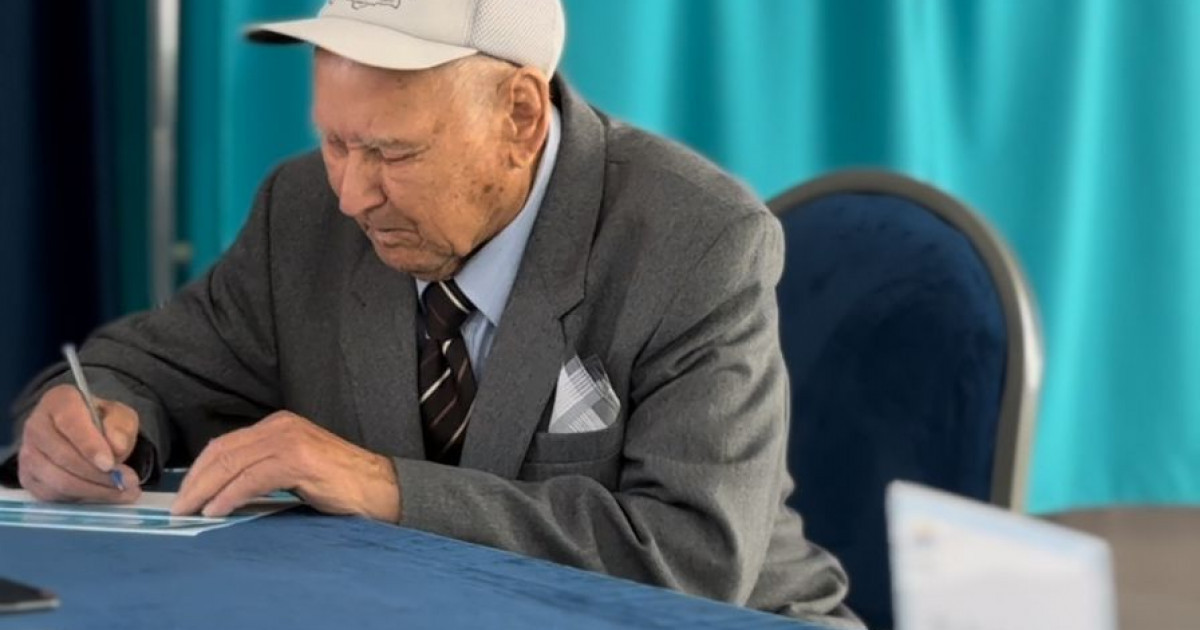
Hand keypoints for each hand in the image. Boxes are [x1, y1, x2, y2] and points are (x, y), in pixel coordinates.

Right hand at [18, 384, 141, 502]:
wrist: (85, 433)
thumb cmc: (102, 422)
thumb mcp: (120, 415)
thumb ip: (120, 427)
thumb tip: (117, 447)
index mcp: (58, 401)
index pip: (70, 423)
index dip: (90, 445)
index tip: (110, 464)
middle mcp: (36, 425)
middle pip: (63, 457)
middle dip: (98, 475)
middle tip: (128, 483)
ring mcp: (28, 453)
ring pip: (57, 480)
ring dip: (93, 490)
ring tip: (123, 492)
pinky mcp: (28, 477)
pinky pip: (51, 495)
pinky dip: (80, 498)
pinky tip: (102, 495)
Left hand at [171, 411, 400, 521]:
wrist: (380, 487)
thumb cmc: (341, 483)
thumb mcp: (296, 467)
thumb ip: (265, 467)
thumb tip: (224, 487)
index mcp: (279, 424)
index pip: (226, 443)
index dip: (199, 469)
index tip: (184, 494)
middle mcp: (281, 426)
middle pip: (223, 451)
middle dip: (194, 481)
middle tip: (178, 507)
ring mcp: (290, 441)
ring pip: (232, 463)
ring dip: (204, 490)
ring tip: (189, 512)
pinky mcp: (298, 460)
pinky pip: (251, 478)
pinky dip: (229, 496)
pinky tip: (216, 510)